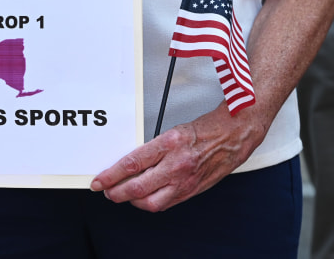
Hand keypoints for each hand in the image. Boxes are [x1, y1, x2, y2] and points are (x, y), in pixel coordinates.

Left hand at [90, 103, 265, 211]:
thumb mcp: (172, 132)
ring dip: (132, 201)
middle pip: (138, 187)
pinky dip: (150, 203)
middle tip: (106, 191)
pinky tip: (143, 198)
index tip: (100, 180)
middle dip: (116, 193)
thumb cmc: (204, 130)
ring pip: (150, 202)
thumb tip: (129, 163)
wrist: (233, 136)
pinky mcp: (192, 191)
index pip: (132, 163)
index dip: (112, 175)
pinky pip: (165, 204)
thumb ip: (151, 149)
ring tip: (123, 195)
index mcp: (169, 144)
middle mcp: (176, 164)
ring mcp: (185, 180)